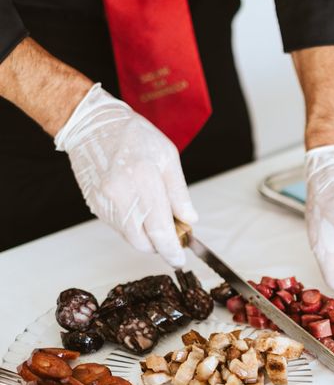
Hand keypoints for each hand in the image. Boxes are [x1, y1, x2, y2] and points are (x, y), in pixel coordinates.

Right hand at [55, 84, 196, 266]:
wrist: (93, 125)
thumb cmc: (135, 136)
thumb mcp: (168, 157)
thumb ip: (179, 193)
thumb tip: (190, 220)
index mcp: (144, 180)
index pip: (160, 229)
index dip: (171, 249)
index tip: (180, 259)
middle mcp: (121, 194)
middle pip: (143, 241)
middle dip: (160, 247)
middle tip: (174, 239)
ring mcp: (104, 201)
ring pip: (130, 237)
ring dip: (147, 237)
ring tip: (158, 219)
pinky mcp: (94, 204)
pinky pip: (118, 227)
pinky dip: (133, 226)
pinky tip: (139, 209)